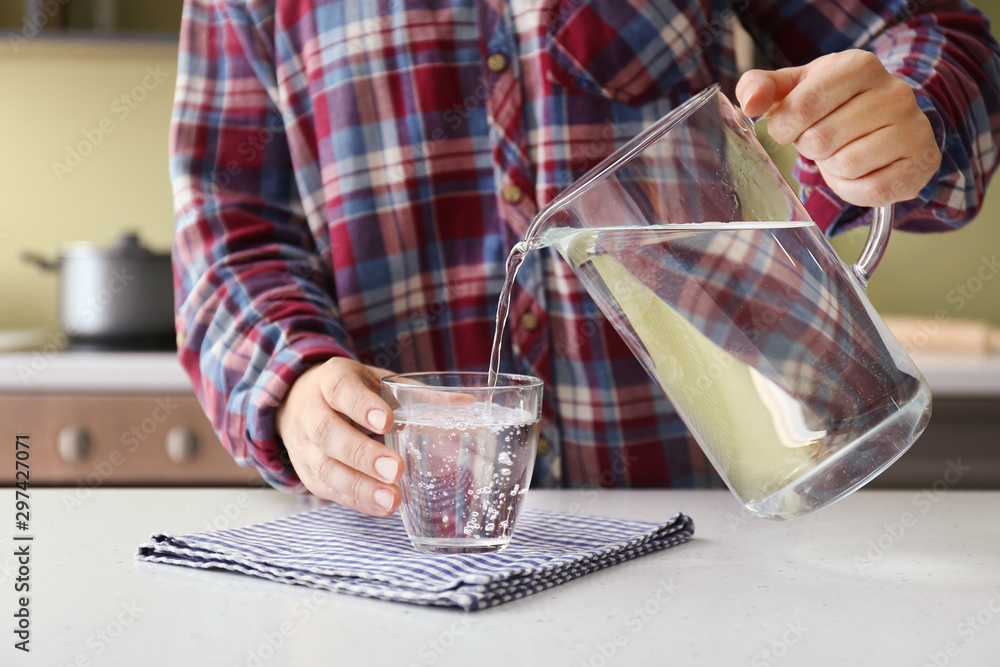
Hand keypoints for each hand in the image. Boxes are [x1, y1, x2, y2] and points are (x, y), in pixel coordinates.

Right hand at [276, 357, 402, 516]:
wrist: (301, 402)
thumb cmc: (354, 392)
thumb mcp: (379, 382)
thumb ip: (417, 396)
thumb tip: (466, 404)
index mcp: (331, 379)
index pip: (340, 389)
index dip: (362, 406)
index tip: (389, 422)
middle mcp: (310, 411)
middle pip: (328, 433)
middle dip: (362, 453)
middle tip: (395, 469)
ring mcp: (304, 445)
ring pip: (324, 467)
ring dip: (359, 486)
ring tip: (390, 499)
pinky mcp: (308, 473)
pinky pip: (328, 489)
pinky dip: (356, 500)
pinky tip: (380, 506)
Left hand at [736, 49, 940, 207]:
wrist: (885, 120)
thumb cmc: (831, 104)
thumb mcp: (794, 87)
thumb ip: (761, 87)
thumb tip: (749, 103)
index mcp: (858, 66)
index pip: (800, 107)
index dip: (784, 128)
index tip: (789, 127)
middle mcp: (894, 92)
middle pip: (821, 140)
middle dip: (810, 148)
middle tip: (822, 140)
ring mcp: (914, 127)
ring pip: (846, 166)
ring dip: (832, 168)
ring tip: (842, 152)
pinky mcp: (922, 161)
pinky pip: (871, 191)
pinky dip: (852, 189)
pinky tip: (859, 172)